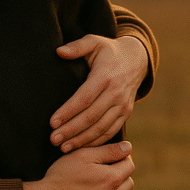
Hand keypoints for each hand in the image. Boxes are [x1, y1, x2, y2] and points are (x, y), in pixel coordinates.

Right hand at [22, 142, 134, 189]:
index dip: (122, 158)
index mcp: (110, 179)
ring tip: (109, 188)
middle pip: (129, 182)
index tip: (112, 158)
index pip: (129, 165)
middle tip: (106, 172)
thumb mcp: (82, 156)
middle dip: (121, 174)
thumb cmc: (61, 177)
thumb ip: (108, 151)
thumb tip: (128, 147)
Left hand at [49, 35, 148, 152]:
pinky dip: (96, 141)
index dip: (68, 112)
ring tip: (63, 148)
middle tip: (53, 139)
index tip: (51, 123)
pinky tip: (81, 146)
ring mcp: (123, 105)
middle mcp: (116, 93)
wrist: (137, 59)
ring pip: (100, 127)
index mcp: (105, 76)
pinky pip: (111, 131)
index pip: (84, 98)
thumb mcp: (94, 42)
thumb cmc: (109, 50)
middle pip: (91, 117)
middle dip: (71, 130)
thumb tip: (59, 52)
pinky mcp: (126, 113)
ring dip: (82, 139)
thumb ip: (77, 46)